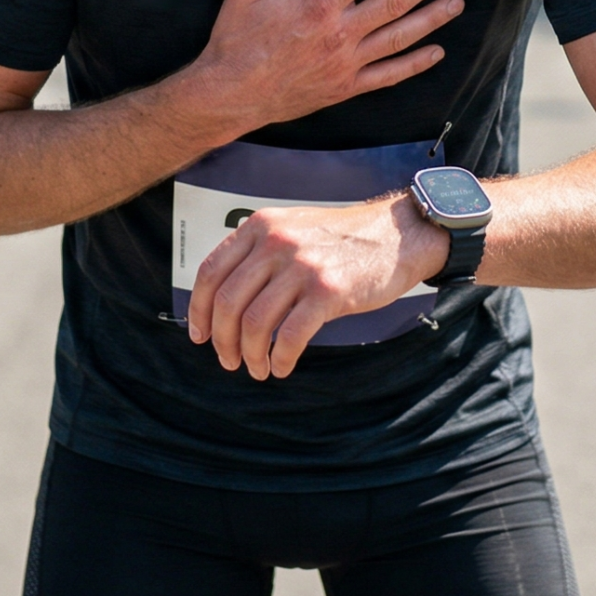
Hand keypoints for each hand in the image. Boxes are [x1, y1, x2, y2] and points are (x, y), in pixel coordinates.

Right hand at [178, 0, 464, 137]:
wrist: (229, 95)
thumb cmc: (235, 39)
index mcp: (320, 4)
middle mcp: (340, 33)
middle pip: (396, 1)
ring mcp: (347, 63)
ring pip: (399, 37)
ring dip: (432, 19)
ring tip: (457, 2)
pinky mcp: (345, 88)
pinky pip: (388, 75)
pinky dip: (414, 64)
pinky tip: (436, 52)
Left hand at [186, 194, 448, 378]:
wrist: (397, 234)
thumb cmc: (341, 239)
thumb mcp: (291, 228)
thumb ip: (257, 253)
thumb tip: (222, 302)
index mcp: (260, 226)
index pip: (210, 273)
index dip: (198, 310)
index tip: (199, 336)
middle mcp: (275, 242)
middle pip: (228, 302)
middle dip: (222, 340)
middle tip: (228, 361)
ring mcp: (301, 266)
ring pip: (255, 323)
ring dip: (250, 355)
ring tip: (258, 368)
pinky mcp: (328, 291)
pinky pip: (290, 335)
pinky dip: (281, 358)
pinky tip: (283, 366)